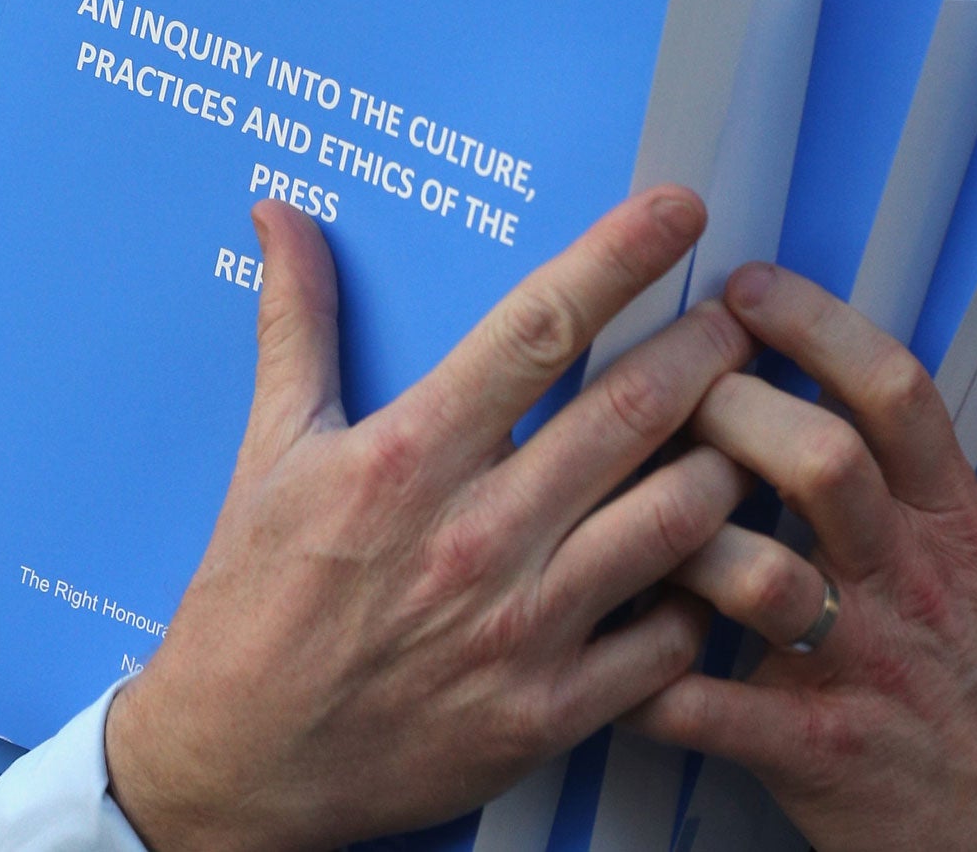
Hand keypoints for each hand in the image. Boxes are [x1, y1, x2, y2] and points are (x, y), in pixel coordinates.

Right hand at [105, 187, 755, 851]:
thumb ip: (296, 326)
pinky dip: (703, 592)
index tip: (682, 209)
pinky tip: (707, 564)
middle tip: (740, 322)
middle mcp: (476, 534)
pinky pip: (671, 637)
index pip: (537, 329)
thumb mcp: (269, 454)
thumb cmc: (251, 604)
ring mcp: (521, 629)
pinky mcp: (549, 713)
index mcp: (408, 456)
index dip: (621, 257)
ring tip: (742, 433)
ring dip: (728, 463)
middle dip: (709, 351)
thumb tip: (282, 214)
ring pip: (677, 519)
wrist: (234, 768)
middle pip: (635, 411)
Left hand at [630, 262, 976, 851]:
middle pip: (823, 461)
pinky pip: (714, 709)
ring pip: (764, 578)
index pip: (896, 392)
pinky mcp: (819, 751)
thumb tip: (808, 373)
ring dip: (680, 540)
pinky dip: (649, 681)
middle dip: (731, 413)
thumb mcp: (973, 553)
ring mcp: (866, 665)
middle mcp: (911, 579)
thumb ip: (901, 475)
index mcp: (952, 519)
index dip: (818, 327)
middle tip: (667, 394)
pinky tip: (607, 652)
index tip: (747, 286)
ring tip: (626, 519)